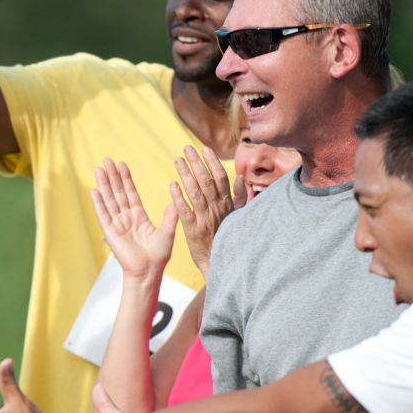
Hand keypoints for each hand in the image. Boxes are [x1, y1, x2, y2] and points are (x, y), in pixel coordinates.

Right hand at [91, 158, 176, 282]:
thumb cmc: (158, 255)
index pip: (130, 193)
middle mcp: (126, 218)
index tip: (122, 164)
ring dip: (103, 184)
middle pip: (117, 192)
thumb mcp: (167, 231)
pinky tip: (94, 190)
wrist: (148, 271)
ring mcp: (117, 224)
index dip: (126, 178)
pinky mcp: (110, 233)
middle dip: (112, 176)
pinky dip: (98, 203)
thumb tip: (177, 198)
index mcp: (138, 216)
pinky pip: (103, 214)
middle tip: (107, 160)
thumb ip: (170, 215)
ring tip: (99, 168)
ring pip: (109, 200)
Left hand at [169, 146, 245, 281]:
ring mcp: (205, 219)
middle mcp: (217, 209)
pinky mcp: (193, 231)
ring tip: (177, 160)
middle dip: (197, 163)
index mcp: (226, 205)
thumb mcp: (238, 217)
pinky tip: (172, 185)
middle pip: (206, 181)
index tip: (205, 149)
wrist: (223, 265)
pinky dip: (178, 198)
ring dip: (186, 175)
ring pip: (195, 193)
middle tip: (186, 148)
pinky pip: (185, 212)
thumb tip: (240, 178)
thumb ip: (239, 198)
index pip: (220, 178)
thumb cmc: (229, 240)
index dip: (213, 162)